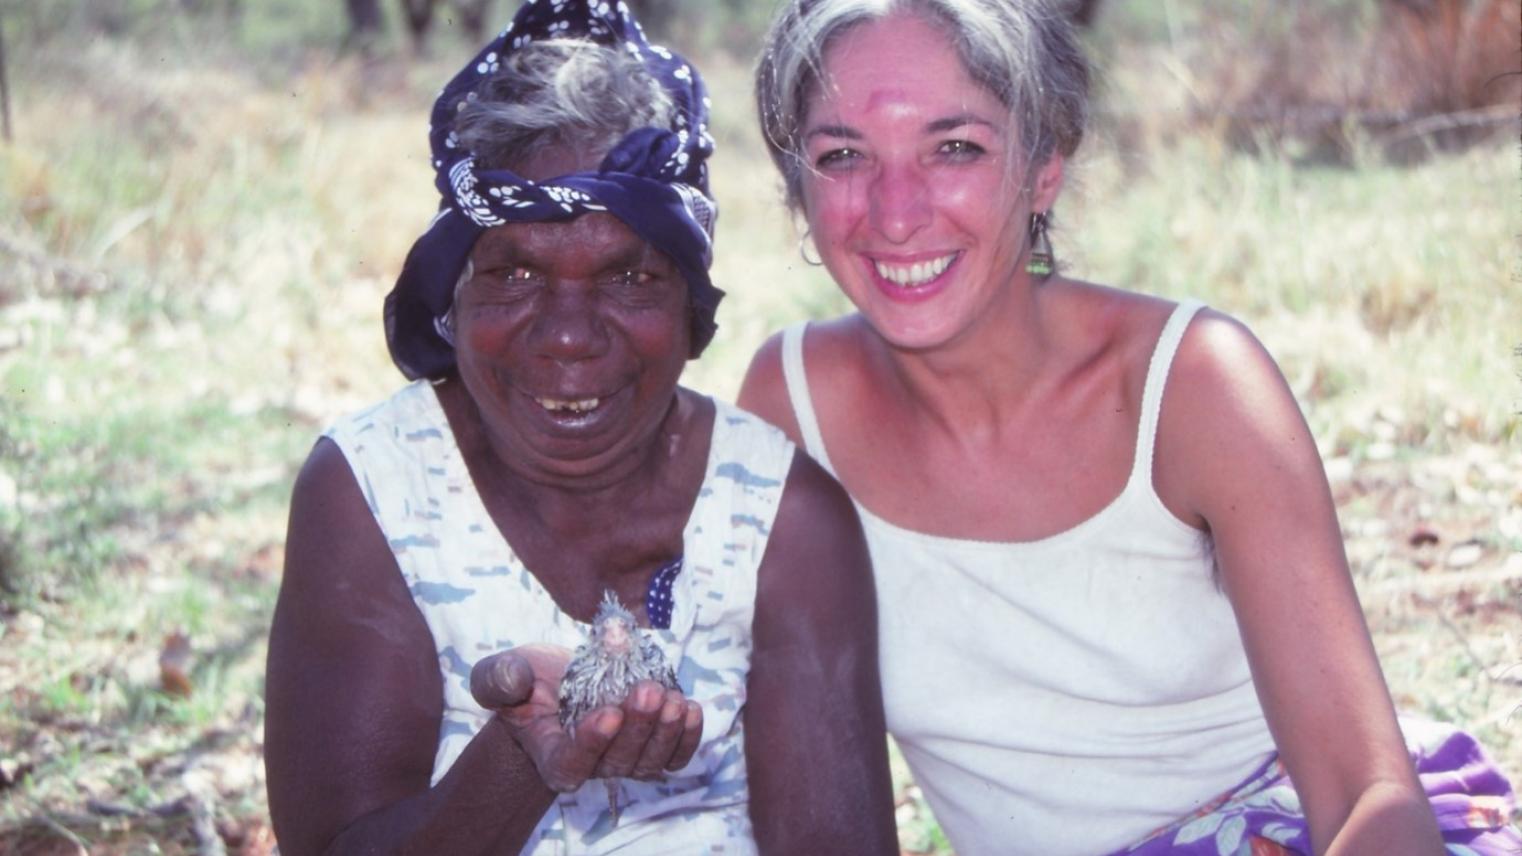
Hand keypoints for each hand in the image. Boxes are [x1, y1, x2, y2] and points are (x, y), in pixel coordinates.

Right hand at [470, 645, 703, 791]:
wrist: (558, 687)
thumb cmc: (527, 684)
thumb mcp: (502, 674)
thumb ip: (499, 679)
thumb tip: (515, 679)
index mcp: (553, 756)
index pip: (573, 764)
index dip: (592, 743)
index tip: (608, 713)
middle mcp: (592, 765)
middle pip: (620, 761)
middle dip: (638, 726)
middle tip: (647, 689)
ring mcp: (626, 758)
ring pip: (652, 761)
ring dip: (666, 731)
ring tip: (671, 698)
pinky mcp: (652, 746)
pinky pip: (675, 755)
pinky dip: (688, 737)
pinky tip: (690, 708)